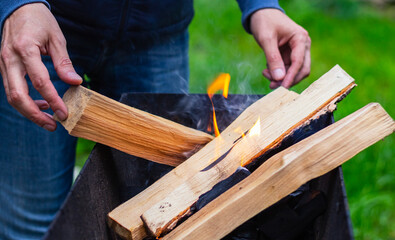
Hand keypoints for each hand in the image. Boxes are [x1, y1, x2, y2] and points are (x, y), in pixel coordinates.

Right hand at [0, 3, 81, 130]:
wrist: (17, 8)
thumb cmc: (39, 20)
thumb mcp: (57, 38)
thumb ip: (64, 63)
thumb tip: (75, 83)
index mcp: (26, 49)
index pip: (40, 81)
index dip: (53, 100)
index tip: (65, 113)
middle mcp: (10, 59)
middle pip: (18, 95)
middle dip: (35, 115)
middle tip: (53, 125)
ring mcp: (4, 64)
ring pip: (12, 96)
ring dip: (29, 112)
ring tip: (49, 121)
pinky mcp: (4, 68)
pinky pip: (12, 90)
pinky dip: (26, 101)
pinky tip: (42, 105)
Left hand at [250, 9, 310, 88]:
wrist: (261, 14)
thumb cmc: (265, 22)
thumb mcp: (266, 39)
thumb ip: (273, 58)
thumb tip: (279, 78)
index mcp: (301, 39)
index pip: (299, 62)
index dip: (291, 76)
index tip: (282, 87)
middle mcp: (303, 45)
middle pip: (302, 69)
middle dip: (288, 79)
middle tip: (272, 85)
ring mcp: (297, 51)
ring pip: (294, 72)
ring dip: (281, 77)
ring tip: (265, 74)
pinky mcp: (290, 55)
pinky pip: (287, 69)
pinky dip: (278, 73)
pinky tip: (267, 70)